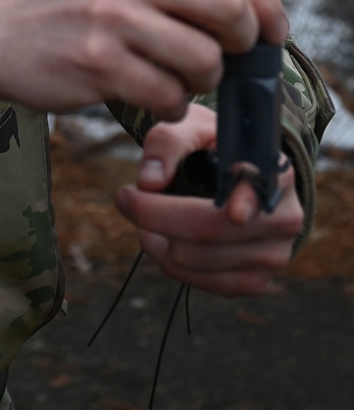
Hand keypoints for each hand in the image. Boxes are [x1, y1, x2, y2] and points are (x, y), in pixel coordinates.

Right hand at [0, 0, 288, 119]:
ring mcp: (111, 17)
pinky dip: (168, 106)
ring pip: (203, 61)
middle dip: (241, 43)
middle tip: (225, 58)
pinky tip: (144, 94)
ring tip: (170, 76)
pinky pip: (168, 97)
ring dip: (199, 81)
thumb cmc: (54, 2)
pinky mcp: (97, 64)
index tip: (273, 30)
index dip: (265, 3)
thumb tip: (244, 5)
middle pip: (228, 8)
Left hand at [115, 104, 303, 295]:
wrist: (239, 177)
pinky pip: (198, 282)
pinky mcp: (254, 282)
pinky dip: (168, 261)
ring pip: (196, 259)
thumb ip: (168, 142)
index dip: (248, 201)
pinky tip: (162, 237)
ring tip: (147, 214)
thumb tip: (149, 182)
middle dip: (155, 215)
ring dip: (157, 238)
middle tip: (125, 197)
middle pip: (212, 229)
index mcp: (276, 172)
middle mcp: (283, 218)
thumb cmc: (212, 147)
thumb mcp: (192, 127)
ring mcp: (272, 256)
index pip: (261, 189)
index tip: (234, 211)